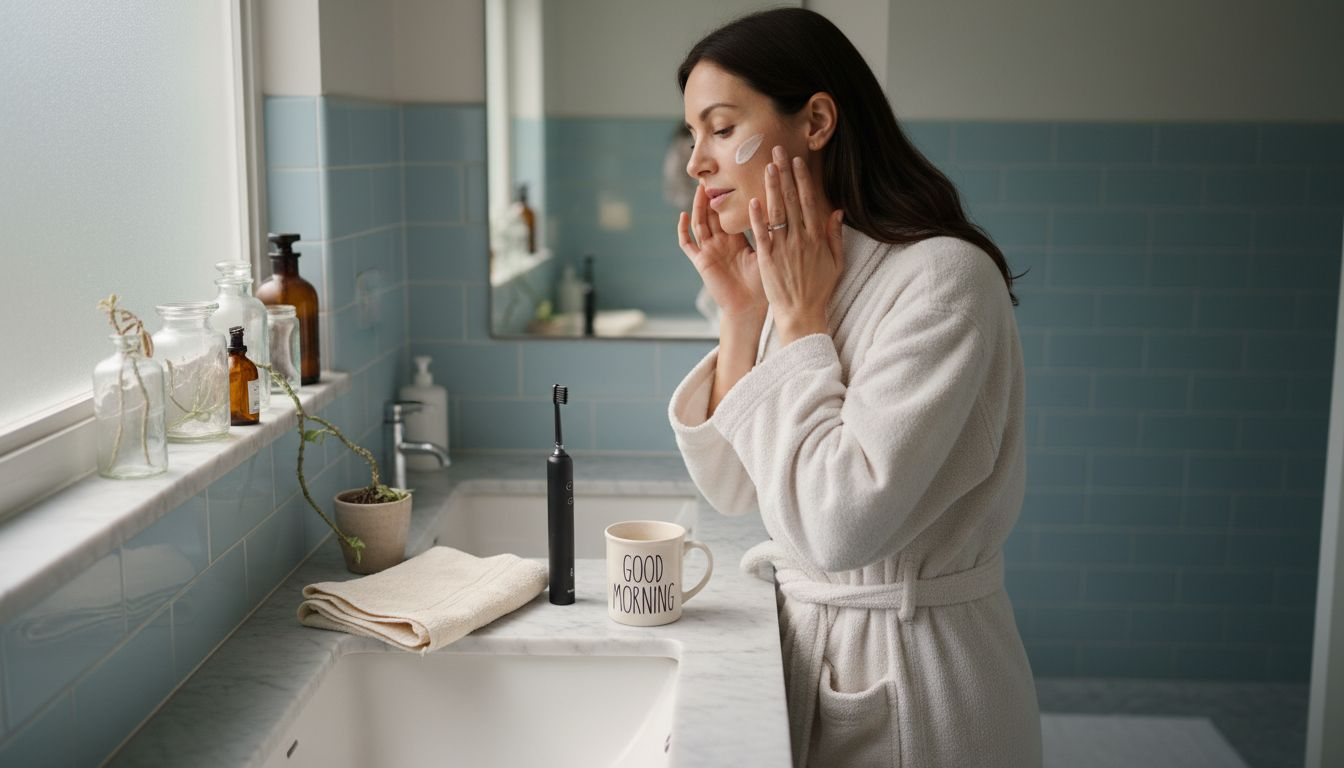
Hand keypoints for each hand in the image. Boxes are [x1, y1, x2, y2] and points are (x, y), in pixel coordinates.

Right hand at [678, 184, 766, 319]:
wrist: (750, 308)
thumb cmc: (763, 285)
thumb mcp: (767, 252)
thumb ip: (769, 231)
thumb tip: (782, 207)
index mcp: (737, 240)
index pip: (731, 213)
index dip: (730, 197)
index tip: (734, 177)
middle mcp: (721, 243)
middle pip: (713, 214)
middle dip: (712, 196)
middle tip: (714, 174)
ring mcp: (709, 251)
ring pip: (700, 223)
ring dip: (698, 206)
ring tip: (700, 189)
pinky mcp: (701, 262)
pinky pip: (687, 244)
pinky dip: (683, 230)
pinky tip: (683, 215)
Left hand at [748, 146, 844, 344]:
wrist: (802, 314)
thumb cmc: (818, 289)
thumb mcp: (836, 262)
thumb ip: (835, 235)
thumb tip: (836, 211)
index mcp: (817, 237)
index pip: (808, 201)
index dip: (801, 179)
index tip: (796, 161)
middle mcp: (801, 239)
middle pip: (791, 200)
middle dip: (784, 173)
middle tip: (776, 151)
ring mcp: (784, 248)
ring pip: (777, 212)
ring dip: (772, 188)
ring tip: (767, 167)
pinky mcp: (768, 260)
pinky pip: (763, 235)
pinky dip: (758, 218)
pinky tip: (753, 200)